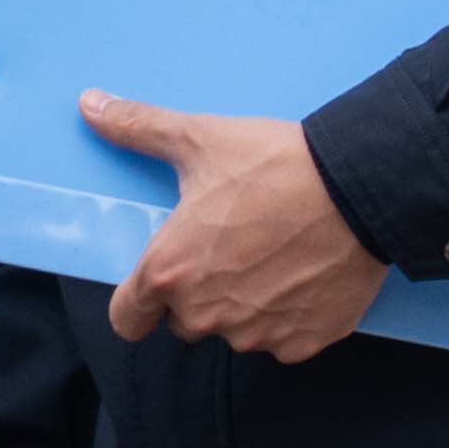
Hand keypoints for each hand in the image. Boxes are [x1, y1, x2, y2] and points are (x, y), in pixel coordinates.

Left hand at [79, 87, 388, 360]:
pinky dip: (288, 315)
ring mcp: (257, 334)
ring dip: (243, 304)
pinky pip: (282, 340)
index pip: (127, 319)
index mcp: (169, 273)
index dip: (138, 302)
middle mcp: (207, 315)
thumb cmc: (273, 164)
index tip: (158, 281)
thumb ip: (137, 128)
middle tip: (229, 247)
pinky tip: (303, 275)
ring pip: (234, 330)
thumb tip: (89, 105)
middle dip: (197, 293)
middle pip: (184, 322)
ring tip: (272, 254)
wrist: (359, 186)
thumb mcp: (199, 139)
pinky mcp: (303, 342)